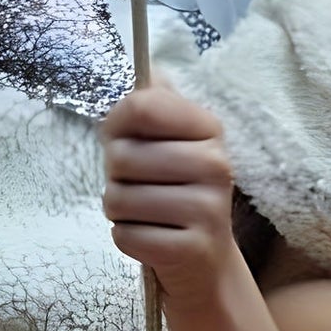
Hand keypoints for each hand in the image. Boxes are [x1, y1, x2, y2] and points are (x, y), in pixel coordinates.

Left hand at [100, 80, 238, 312]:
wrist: (204, 261)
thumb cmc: (175, 189)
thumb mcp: (170, 141)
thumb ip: (155, 104)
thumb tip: (150, 69)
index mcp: (209, 127)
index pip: (141, 107)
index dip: (116, 123)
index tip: (123, 137)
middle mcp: (215, 163)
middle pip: (122, 156)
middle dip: (115, 174)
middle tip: (137, 183)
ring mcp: (208, 209)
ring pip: (119, 198)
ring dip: (117, 208)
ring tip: (143, 211)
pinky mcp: (191, 249)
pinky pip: (125, 235)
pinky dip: (126, 237)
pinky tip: (150, 236)